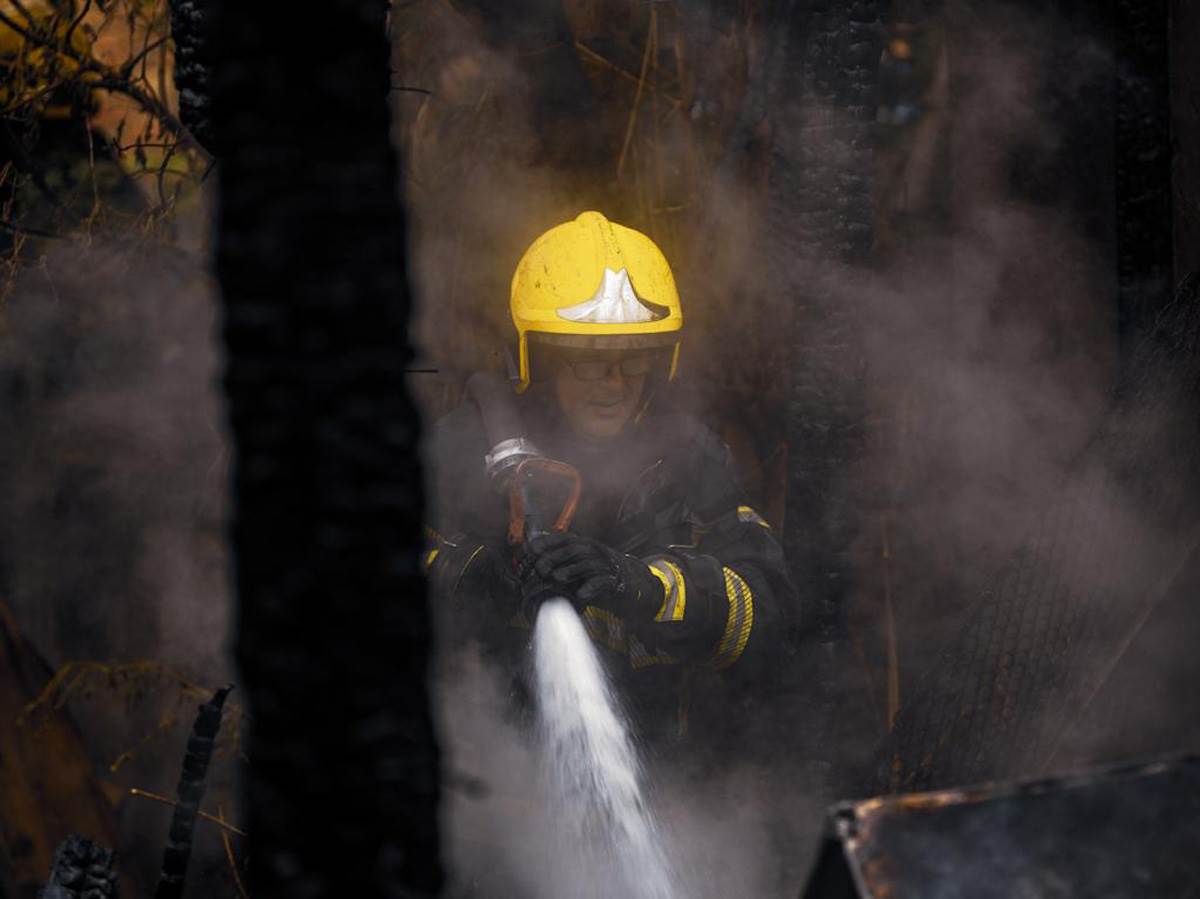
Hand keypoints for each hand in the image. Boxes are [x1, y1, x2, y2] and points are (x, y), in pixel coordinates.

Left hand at [524, 532, 662, 620]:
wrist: (631, 584)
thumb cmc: (598, 575)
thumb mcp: (579, 566)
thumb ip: (561, 564)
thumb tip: (533, 566)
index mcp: (584, 545)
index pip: (564, 538)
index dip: (548, 542)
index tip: (531, 549)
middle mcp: (595, 552)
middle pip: (573, 549)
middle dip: (555, 557)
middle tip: (540, 568)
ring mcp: (606, 566)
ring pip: (587, 563)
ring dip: (570, 570)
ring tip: (556, 578)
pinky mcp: (615, 582)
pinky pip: (602, 582)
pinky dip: (591, 587)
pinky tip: (580, 594)